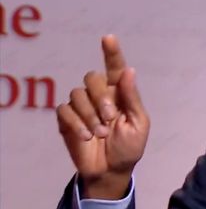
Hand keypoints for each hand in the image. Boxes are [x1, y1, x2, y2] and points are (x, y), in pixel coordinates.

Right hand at [56, 35, 149, 199]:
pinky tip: (86, 137)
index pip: (114, 68)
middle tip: (109, 118)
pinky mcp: (67, 120)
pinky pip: (64, 110)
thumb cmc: (129, 147)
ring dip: (89, 115)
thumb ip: (132, 98)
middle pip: (91, 78)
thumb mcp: (138, 124)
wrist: (111, 170)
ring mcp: (82, 107)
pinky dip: (76, 123)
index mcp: (119, 93)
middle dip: (99, 97)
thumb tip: (129, 70)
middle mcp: (99, 95)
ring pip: (76, 94)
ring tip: (99, 134)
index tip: (108, 38)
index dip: (111, 52)